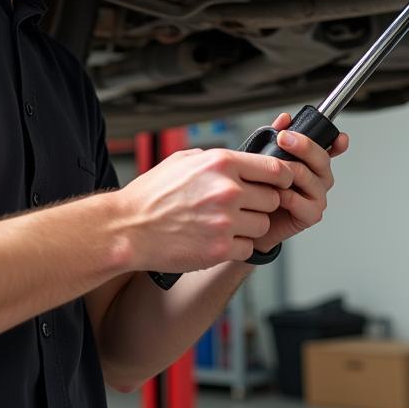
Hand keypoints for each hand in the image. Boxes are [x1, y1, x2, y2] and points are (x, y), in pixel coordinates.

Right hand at [120, 145, 294, 272]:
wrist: (128, 228)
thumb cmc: (150, 196)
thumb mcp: (181, 161)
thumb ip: (212, 158)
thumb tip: (235, 160)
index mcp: (220, 163)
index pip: (275, 168)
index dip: (281, 178)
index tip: (278, 183)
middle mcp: (227, 190)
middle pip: (273, 198)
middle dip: (261, 204)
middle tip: (244, 207)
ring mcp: (225, 221)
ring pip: (263, 225)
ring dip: (250, 227)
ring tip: (226, 225)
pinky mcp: (220, 249)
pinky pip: (248, 248)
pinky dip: (237, 247)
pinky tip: (219, 240)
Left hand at [251, 111, 347, 254]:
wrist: (252, 221)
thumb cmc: (260, 188)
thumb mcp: (264, 156)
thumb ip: (275, 135)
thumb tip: (284, 118)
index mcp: (313, 163)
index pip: (331, 148)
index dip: (337, 142)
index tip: (340, 137)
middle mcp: (319, 178)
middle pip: (321, 158)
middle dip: (303, 145)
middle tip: (284, 138)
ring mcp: (317, 197)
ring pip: (308, 176)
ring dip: (286, 171)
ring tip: (269, 171)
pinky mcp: (311, 215)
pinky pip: (299, 200)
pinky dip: (284, 195)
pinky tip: (273, 193)